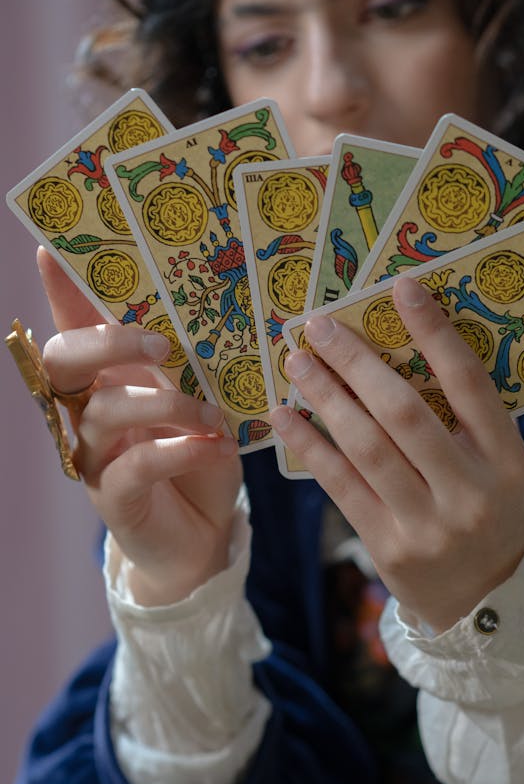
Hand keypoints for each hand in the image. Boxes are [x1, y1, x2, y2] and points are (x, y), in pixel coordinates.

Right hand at [38, 247, 241, 604]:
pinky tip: (214, 447)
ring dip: (167, 406)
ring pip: (106, 412)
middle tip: (159, 345)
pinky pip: (138, 464)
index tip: (50, 251)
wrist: (207, 532)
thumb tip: (198, 315)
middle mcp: (88, 412)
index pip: (74, 328)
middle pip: (65, 362)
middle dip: (109, 342)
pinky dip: (181, 450)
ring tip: (211, 416)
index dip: (61, 292)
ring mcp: (94, 455)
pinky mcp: (113, 496)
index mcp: (107, 380)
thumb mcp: (203, 403)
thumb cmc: (201, 458)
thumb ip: (189, 367)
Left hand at [270, 275, 523, 631]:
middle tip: (318, 325)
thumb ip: (467, 419)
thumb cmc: (487, 511)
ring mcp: (428, 524)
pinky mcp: (388, 547)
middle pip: (405, 412)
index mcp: (507, 460)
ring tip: (296, 362)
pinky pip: (342, 486)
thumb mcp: (499, 466)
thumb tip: (406, 347)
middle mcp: (471, 491)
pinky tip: (286, 417)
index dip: (434, 333)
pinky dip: (311, 447)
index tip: (400, 289)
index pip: (470, 384)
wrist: (481, 598)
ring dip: (325, 398)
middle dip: (356, 362)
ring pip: (367, 447)